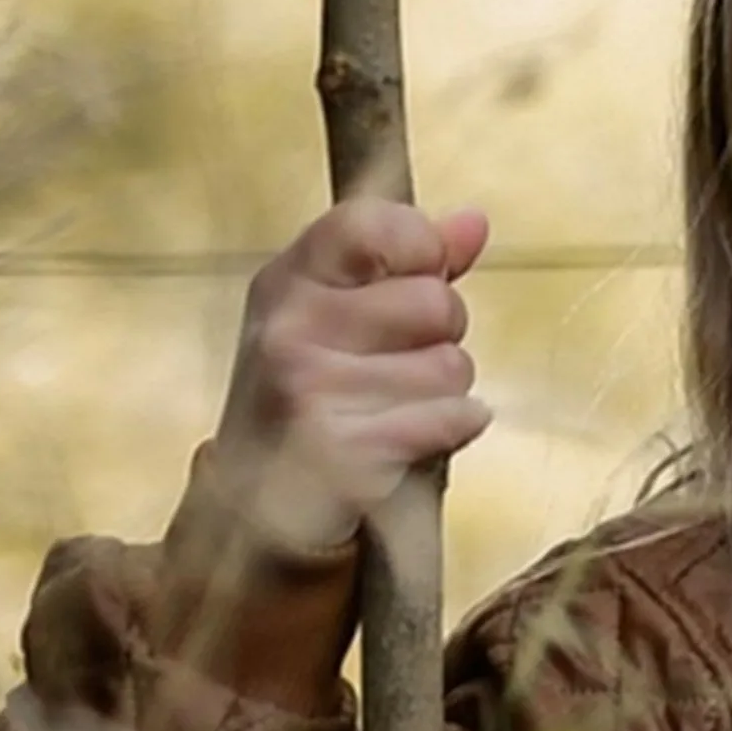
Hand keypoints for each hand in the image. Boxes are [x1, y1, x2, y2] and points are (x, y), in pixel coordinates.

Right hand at [211, 199, 490, 552]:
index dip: (422, 249)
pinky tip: (413, 438)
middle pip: (436, 302)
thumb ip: (410, 265)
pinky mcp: (343, 452)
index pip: (372, 224)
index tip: (421, 276)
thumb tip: (473, 221)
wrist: (258, 508)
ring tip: (397, 408)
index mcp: (287, 282)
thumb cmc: (313, 400)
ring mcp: (311, 390)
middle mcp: (290, 329)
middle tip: (401, 365)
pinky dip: (451, 429)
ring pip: (452, 366)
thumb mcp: (340, 318)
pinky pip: (452, 418)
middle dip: (441, 336)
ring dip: (444, 392)